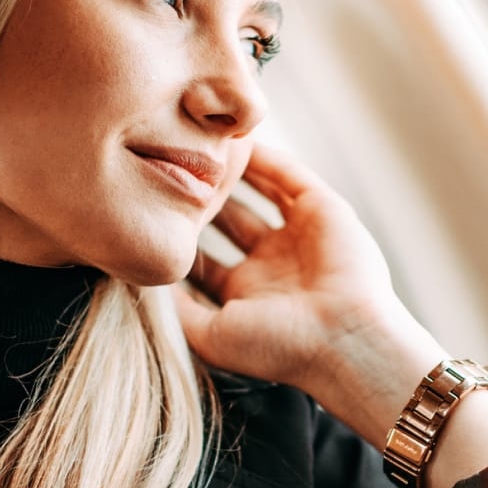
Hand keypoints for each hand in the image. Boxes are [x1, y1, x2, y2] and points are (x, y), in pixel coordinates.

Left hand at [174, 144, 446, 444]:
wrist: (343, 341)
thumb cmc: (278, 347)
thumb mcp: (210, 335)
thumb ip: (177, 309)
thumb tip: (143, 280)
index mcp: (245, 295)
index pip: (204, 259)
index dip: (179, 236)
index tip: (148, 213)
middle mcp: (272, 264)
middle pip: (229, 221)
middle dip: (202, 199)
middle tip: (169, 171)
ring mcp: (298, 237)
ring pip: (259, 193)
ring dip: (233, 172)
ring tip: (202, 146)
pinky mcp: (324, 212)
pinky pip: (289, 176)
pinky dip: (266, 158)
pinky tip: (237, 141)